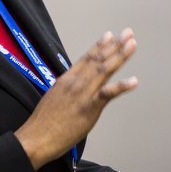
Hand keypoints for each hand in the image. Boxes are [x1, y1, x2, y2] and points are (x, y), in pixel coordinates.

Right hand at [15, 29, 137, 168]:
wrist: (35, 138)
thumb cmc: (43, 123)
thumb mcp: (53, 97)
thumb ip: (67, 89)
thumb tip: (74, 87)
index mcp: (66, 79)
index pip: (86, 58)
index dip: (100, 45)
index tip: (110, 35)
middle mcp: (75, 82)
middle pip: (98, 60)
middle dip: (115, 45)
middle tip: (128, 33)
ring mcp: (82, 94)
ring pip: (104, 70)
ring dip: (120, 56)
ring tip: (132, 44)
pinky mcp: (89, 108)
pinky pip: (108, 94)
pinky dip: (122, 86)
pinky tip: (134, 81)